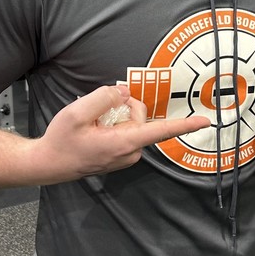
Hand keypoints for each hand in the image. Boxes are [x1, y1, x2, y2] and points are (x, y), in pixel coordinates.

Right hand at [34, 85, 210, 182]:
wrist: (50, 163)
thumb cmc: (62, 140)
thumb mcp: (77, 112)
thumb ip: (104, 97)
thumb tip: (123, 92)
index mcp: (124, 142)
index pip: (160, 130)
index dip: (184, 124)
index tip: (205, 121)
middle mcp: (130, 151)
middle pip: (139, 115)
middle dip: (121, 106)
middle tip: (95, 113)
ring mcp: (126, 155)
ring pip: (131, 122)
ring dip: (113, 116)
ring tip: (91, 125)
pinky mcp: (121, 155)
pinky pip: (125, 130)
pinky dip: (111, 124)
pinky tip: (93, 130)